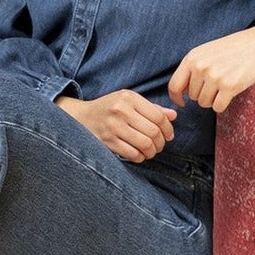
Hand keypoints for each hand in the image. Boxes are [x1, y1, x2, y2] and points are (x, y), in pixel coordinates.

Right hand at [55, 88, 177, 161]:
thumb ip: (152, 108)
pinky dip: (140, 157)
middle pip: (153, 132)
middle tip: (160, 145)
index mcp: (129, 97)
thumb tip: (173, 115)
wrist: (80, 117)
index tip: (169, 135)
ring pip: (145, 144)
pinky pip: (132, 154)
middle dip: (161, 143)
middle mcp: (121, 110)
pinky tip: (140, 154)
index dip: (168, 129)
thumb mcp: (129, 101)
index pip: (158, 116)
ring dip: (152, 151)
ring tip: (151, 151)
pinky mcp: (107, 141)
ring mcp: (113, 127)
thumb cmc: (109, 108)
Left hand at [168, 21, 254, 115]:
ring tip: (224, 85)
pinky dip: (223, 104)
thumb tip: (181, 92)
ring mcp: (215, 77)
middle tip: (217, 83)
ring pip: (204, 103)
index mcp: (192, 57)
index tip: (182, 102)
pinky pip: (217, 107)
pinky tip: (231, 92)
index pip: (174, 85)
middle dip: (203, 94)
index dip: (176, 97)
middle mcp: (201, 67)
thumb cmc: (233, 48)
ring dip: (213, 99)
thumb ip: (192, 68)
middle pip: (192, 97)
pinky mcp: (229, 87)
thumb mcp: (207, 52)